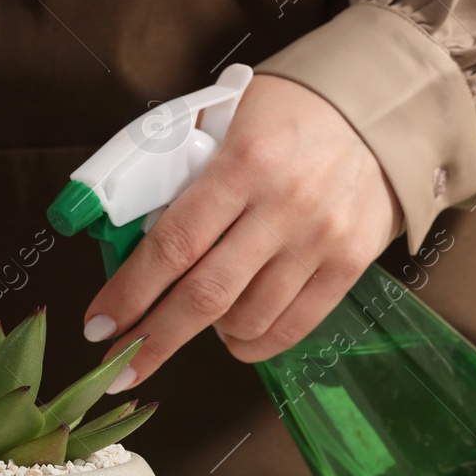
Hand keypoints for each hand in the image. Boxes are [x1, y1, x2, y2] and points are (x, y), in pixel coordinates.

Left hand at [82, 74, 402, 386]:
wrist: (377, 110)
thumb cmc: (285, 114)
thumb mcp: (224, 118)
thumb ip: (178, 167)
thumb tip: (125, 228)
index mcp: (242, 163)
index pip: (173, 244)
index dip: (130, 293)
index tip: (98, 325)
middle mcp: (283, 206)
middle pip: (205, 295)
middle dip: (153, 339)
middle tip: (120, 366)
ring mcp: (320, 240)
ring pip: (247, 319)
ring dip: (206, 334)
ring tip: (190, 318)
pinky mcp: (350, 264)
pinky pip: (292, 327)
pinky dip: (252, 343)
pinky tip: (232, 335)